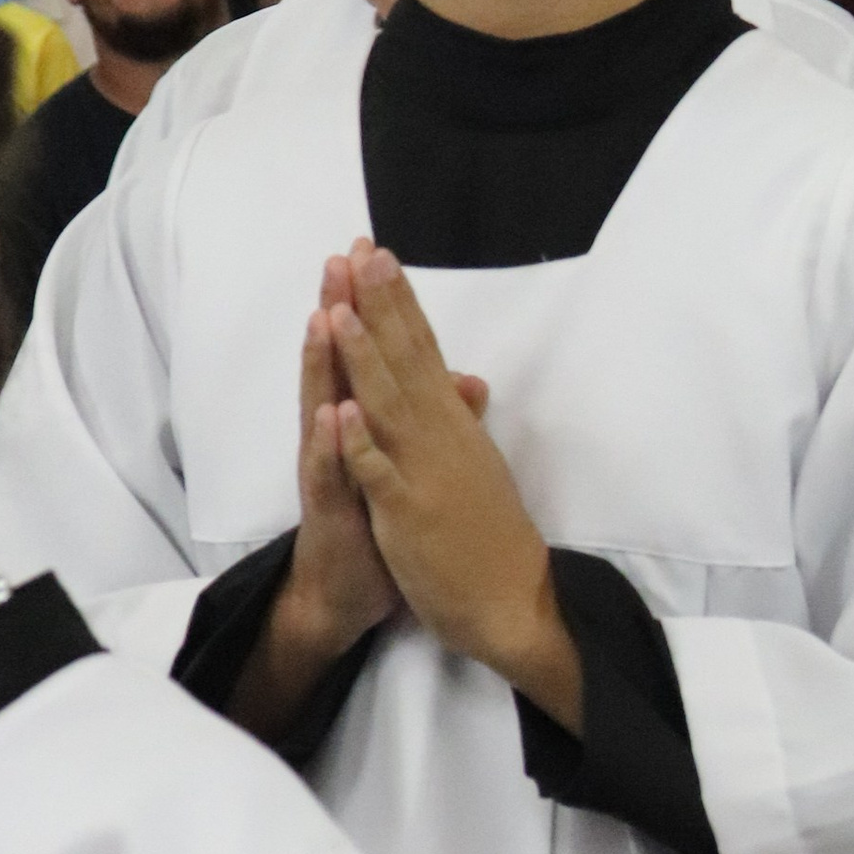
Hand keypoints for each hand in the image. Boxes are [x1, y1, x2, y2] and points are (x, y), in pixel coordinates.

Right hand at [292, 269, 403, 653]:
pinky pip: (327, 474)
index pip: (371, 355)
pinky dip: (329, 444)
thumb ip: (431, 419)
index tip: (377, 253)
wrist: (347, 593)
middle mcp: (340, 438)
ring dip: (321, 363)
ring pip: (322, 409)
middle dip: (340, 311)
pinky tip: (331, 413)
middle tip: (339, 257)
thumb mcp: (408, 468)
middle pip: (339, 364)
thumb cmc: (376, 527)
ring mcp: (330, 472)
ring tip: (323, 314)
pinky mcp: (328, 510)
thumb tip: (462, 378)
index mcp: (367, 425)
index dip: (375, 307)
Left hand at [326, 246, 580, 727]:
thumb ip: (465, 421)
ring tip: (341, 309)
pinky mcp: (409, 514)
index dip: (398, 301)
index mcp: (452, 425)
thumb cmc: (491, 537)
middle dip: (381, 306)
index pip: (424, 349)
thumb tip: (468, 380)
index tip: (378, 254)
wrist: (512, 603)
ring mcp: (424, 473)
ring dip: (365, 357)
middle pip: (407, 360)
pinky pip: (381, 474)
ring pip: (390, 406)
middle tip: (362, 250)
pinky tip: (343, 411)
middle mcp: (441, 438)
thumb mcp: (479, 468)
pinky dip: (362, 443)